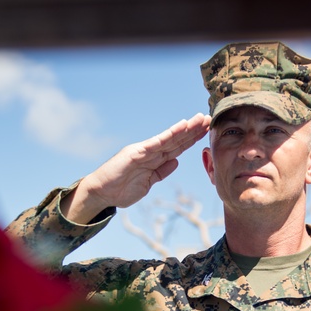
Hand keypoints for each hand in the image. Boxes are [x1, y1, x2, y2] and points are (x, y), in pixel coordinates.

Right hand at [62, 113, 210, 222]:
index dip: (192, 139)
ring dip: (185, 129)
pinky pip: (156, 143)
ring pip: (169, 138)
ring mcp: (144, 151)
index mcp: (154, 159)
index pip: (177, 147)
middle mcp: (151, 151)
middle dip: (193, 130)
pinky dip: (169, 135)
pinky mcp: (136, 153)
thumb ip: (161, 172)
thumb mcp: (148, 183)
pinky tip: (181, 127)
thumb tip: (176, 161)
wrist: (101, 193)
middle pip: (176, 139)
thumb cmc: (121, 189)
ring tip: (199, 119)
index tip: (207, 131)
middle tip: (209, 118)